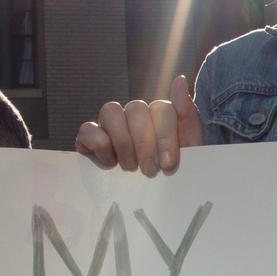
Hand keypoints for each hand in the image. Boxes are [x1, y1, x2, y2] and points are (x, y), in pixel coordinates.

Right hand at [75, 74, 203, 175]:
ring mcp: (111, 124)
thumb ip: (187, 115)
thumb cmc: (171, 172)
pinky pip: (87, 129)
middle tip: (149, 171)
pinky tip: (110, 164)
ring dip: (122, 142)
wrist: (156, 195)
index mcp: (160, 114)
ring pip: (110, 110)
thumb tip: (179, 79)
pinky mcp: (89, 137)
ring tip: (130, 167)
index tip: (168, 165)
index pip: (161, 108)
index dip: (165, 137)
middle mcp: (135, 114)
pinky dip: (100, 146)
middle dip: (144, 144)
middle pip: (136, 108)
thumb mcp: (189, 149)